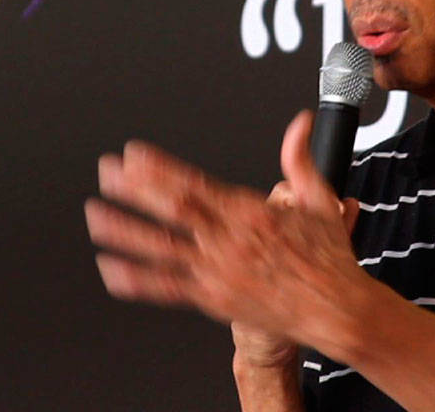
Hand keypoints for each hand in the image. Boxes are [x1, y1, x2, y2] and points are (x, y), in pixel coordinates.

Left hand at [85, 110, 366, 349]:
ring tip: (96, 216)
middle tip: (106, 173)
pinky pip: (167, 289)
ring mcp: (217, 273)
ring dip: (125, 232)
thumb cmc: (329, 260)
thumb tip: (299, 124)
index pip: (196, 185)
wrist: (338, 311)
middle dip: (135, 190)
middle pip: (173, 211)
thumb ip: (300, 159)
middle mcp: (229, 242)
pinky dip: (136, 280)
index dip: (161, 169)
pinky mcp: (213, 300)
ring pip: (162, 249)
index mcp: (252, 213)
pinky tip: (111, 269)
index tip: (134, 154)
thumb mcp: (320, 199)